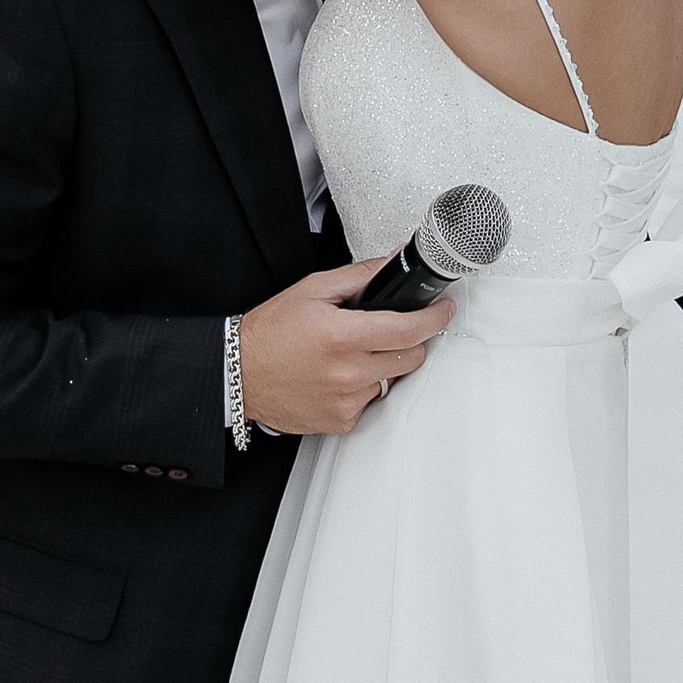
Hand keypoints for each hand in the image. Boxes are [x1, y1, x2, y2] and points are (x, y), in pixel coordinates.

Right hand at [239, 258, 452, 435]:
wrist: (239, 375)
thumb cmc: (270, 331)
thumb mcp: (312, 289)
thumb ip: (359, 276)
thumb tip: (393, 262)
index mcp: (342, 335)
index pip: (409, 329)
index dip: (434, 317)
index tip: (443, 309)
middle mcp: (348, 372)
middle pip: (412, 357)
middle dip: (410, 339)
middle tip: (389, 328)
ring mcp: (346, 401)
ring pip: (392, 379)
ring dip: (383, 364)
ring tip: (351, 353)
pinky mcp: (342, 421)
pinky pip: (371, 401)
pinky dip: (363, 386)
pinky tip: (337, 375)